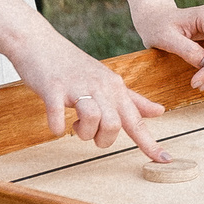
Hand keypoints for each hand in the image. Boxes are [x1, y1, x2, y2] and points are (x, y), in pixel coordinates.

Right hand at [9, 31, 171, 161]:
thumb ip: (133, 99)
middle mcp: (100, 87)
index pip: (136, 120)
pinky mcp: (53, 88)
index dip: (150, 143)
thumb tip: (160, 111)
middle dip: (102, 139)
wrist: (39, 42)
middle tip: (90, 131)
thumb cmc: (74, 66)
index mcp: (115, 88)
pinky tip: (55, 124)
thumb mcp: (108, 80)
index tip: (165, 160)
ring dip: (82, 132)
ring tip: (74, 124)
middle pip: (114, 125)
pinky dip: (57, 126)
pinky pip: (58, 115)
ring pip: (92, 120)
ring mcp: (76, 86)